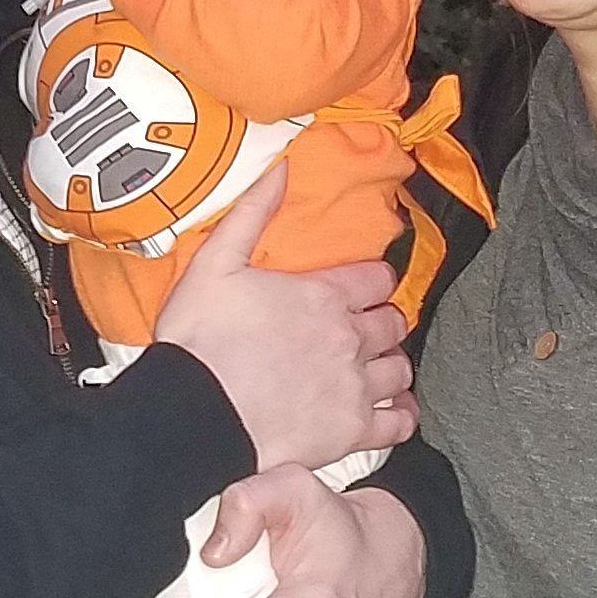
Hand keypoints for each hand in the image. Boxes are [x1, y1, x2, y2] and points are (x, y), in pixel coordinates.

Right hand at [152, 165, 414, 471]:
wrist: (195, 415)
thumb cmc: (198, 341)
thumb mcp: (214, 263)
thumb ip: (251, 212)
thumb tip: (279, 167)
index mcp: (322, 296)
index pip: (377, 278)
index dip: (375, 280)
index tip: (367, 287)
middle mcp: (348, 338)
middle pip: (393, 323)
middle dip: (385, 322)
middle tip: (368, 329)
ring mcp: (354, 386)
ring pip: (400, 369)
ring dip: (392, 365)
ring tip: (378, 368)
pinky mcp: (352, 430)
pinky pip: (398, 423)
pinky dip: (401, 416)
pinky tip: (393, 413)